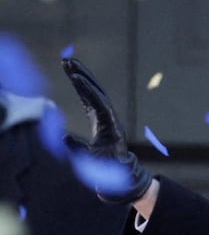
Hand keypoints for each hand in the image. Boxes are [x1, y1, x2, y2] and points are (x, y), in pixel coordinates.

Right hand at [61, 57, 153, 203]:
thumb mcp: (91, 160)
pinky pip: (91, 98)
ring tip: (68, 62)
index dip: (87, 90)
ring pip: (95, 92)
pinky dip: (82, 87)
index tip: (75, 76)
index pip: (99, 103)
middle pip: (98, 91)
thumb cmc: (106, 168)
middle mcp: (110, 118)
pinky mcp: (100, 117)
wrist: (120, 174)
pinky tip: (73, 76)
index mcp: (111, 126)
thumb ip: (78, 148)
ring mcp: (106, 116)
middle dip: (83, 75)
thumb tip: (62, 136)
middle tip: (68, 60)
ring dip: (82, 77)